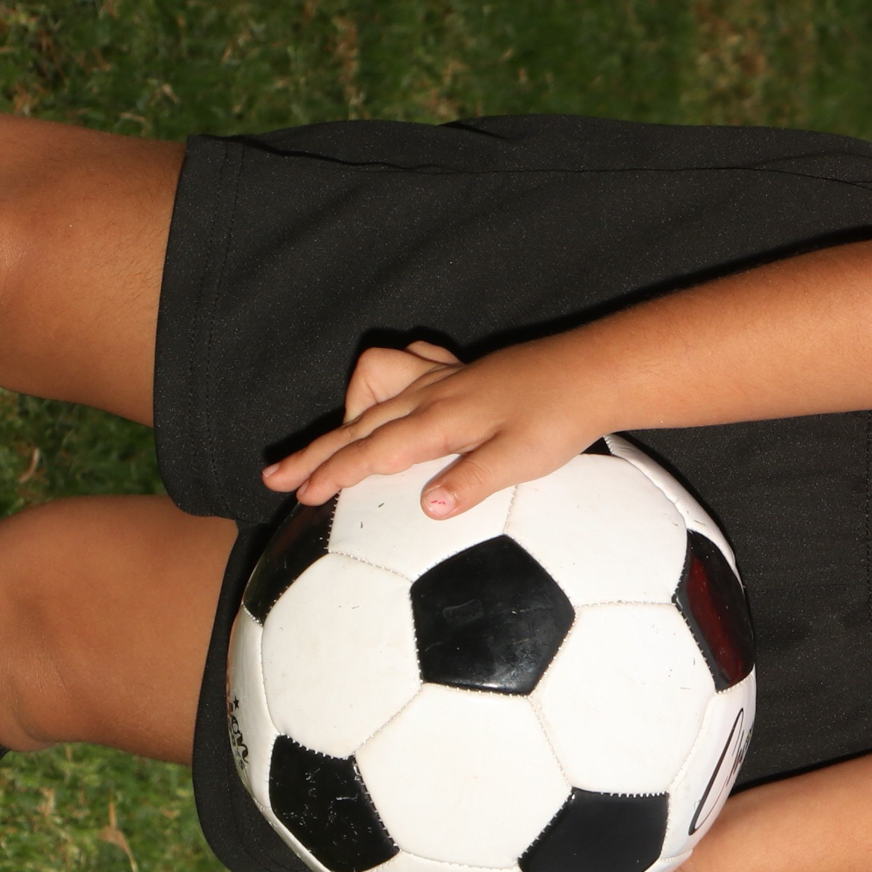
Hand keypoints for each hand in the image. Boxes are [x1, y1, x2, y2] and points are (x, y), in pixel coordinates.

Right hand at [261, 334, 602, 514]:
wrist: (595, 372)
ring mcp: (445, 378)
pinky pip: (408, 365)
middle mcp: (433, 394)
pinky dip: (388, 381)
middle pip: (358, 424)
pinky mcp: (462, 371)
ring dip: (346, 411)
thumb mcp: (522, 460)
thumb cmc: (561, 419)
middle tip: (276, 477)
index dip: (333, 474)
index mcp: (441, 421)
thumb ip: (472, 481)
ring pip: (375, 387)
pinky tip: (393, 397)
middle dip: (315, 452)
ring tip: (337, 440)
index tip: (301, 495)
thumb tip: (428, 507)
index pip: (373, 452)